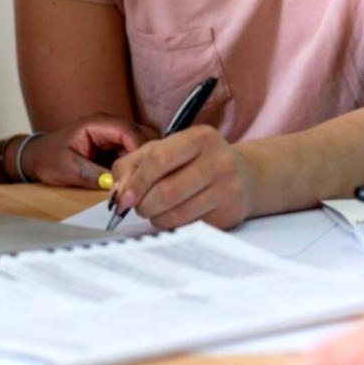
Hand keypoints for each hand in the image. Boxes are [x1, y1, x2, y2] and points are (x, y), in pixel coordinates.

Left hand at [22, 115, 153, 186]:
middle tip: (144, 181)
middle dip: (145, 157)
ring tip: (139, 184)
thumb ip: (91, 175)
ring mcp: (114, 136)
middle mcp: (109, 126)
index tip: (143, 172)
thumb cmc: (48, 158)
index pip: (128, 131)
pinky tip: (133, 183)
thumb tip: (114, 185)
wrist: (37, 158)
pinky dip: (136, 168)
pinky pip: (134, 155)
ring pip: (141, 146)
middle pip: (141, 136)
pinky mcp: (116, 148)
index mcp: (97, 124)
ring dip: (142, 163)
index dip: (139, 150)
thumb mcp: (67, 169)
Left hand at [109, 125, 255, 228]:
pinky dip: (173, 226)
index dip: (136, 182)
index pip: (158, 159)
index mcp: (199, 137)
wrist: (244, 175)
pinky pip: (189, 227)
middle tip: (139, 207)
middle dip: (143, 205)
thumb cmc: (196, 162)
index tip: (123, 199)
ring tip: (156, 211)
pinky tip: (176, 215)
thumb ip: (134, 165)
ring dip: (156, 218)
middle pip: (165, 191)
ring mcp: (227, 187)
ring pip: (176, 214)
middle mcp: (218, 160)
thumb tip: (118, 192)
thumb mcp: (166, 150)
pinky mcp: (229, 213)